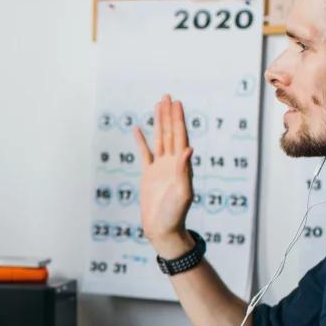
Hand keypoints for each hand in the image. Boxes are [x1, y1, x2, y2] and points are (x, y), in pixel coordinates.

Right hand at [134, 95, 194, 257]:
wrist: (163, 228)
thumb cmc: (175, 214)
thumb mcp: (183, 192)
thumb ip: (184, 170)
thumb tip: (189, 148)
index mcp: (182, 165)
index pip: (180, 137)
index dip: (178, 120)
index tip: (177, 104)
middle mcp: (172, 163)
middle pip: (171, 133)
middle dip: (169, 115)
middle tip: (167, 96)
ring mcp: (160, 167)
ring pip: (159, 139)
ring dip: (159, 122)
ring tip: (158, 105)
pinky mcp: (149, 174)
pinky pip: (144, 153)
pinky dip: (141, 141)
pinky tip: (137, 129)